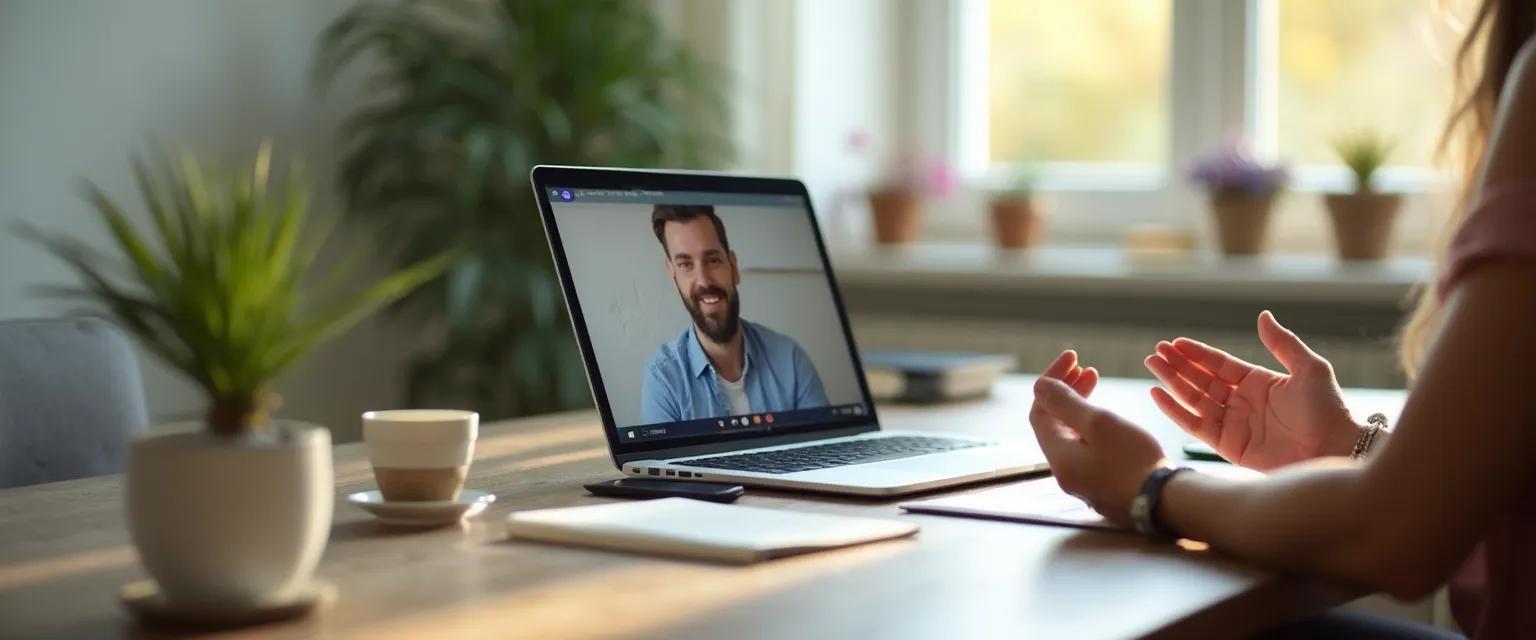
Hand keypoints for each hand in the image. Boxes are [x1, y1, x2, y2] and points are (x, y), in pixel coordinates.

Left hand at [1030, 351, 1164, 524]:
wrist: (1169, 502)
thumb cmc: (1135, 462)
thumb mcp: (1099, 424)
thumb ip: (1066, 403)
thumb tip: (1039, 386)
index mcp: (1058, 458)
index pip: (1040, 411)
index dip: (1051, 381)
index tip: (1072, 358)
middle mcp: (1065, 473)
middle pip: (1054, 424)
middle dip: (1065, 391)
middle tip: (1084, 368)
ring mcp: (1084, 482)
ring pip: (1071, 436)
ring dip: (1079, 407)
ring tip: (1094, 381)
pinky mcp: (1103, 485)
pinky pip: (1087, 449)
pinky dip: (1092, 427)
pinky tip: (1107, 417)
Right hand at [1143, 310, 1355, 470]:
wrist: (1334, 449)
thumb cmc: (1328, 409)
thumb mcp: (1309, 369)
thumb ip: (1283, 343)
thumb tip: (1262, 316)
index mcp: (1257, 382)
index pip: (1219, 364)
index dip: (1197, 353)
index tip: (1175, 343)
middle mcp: (1241, 402)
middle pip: (1201, 379)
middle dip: (1177, 365)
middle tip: (1155, 352)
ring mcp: (1233, 424)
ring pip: (1193, 399)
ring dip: (1171, 382)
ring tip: (1152, 366)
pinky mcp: (1227, 446)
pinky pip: (1194, 425)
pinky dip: (1174, 410)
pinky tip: (1157, 394)